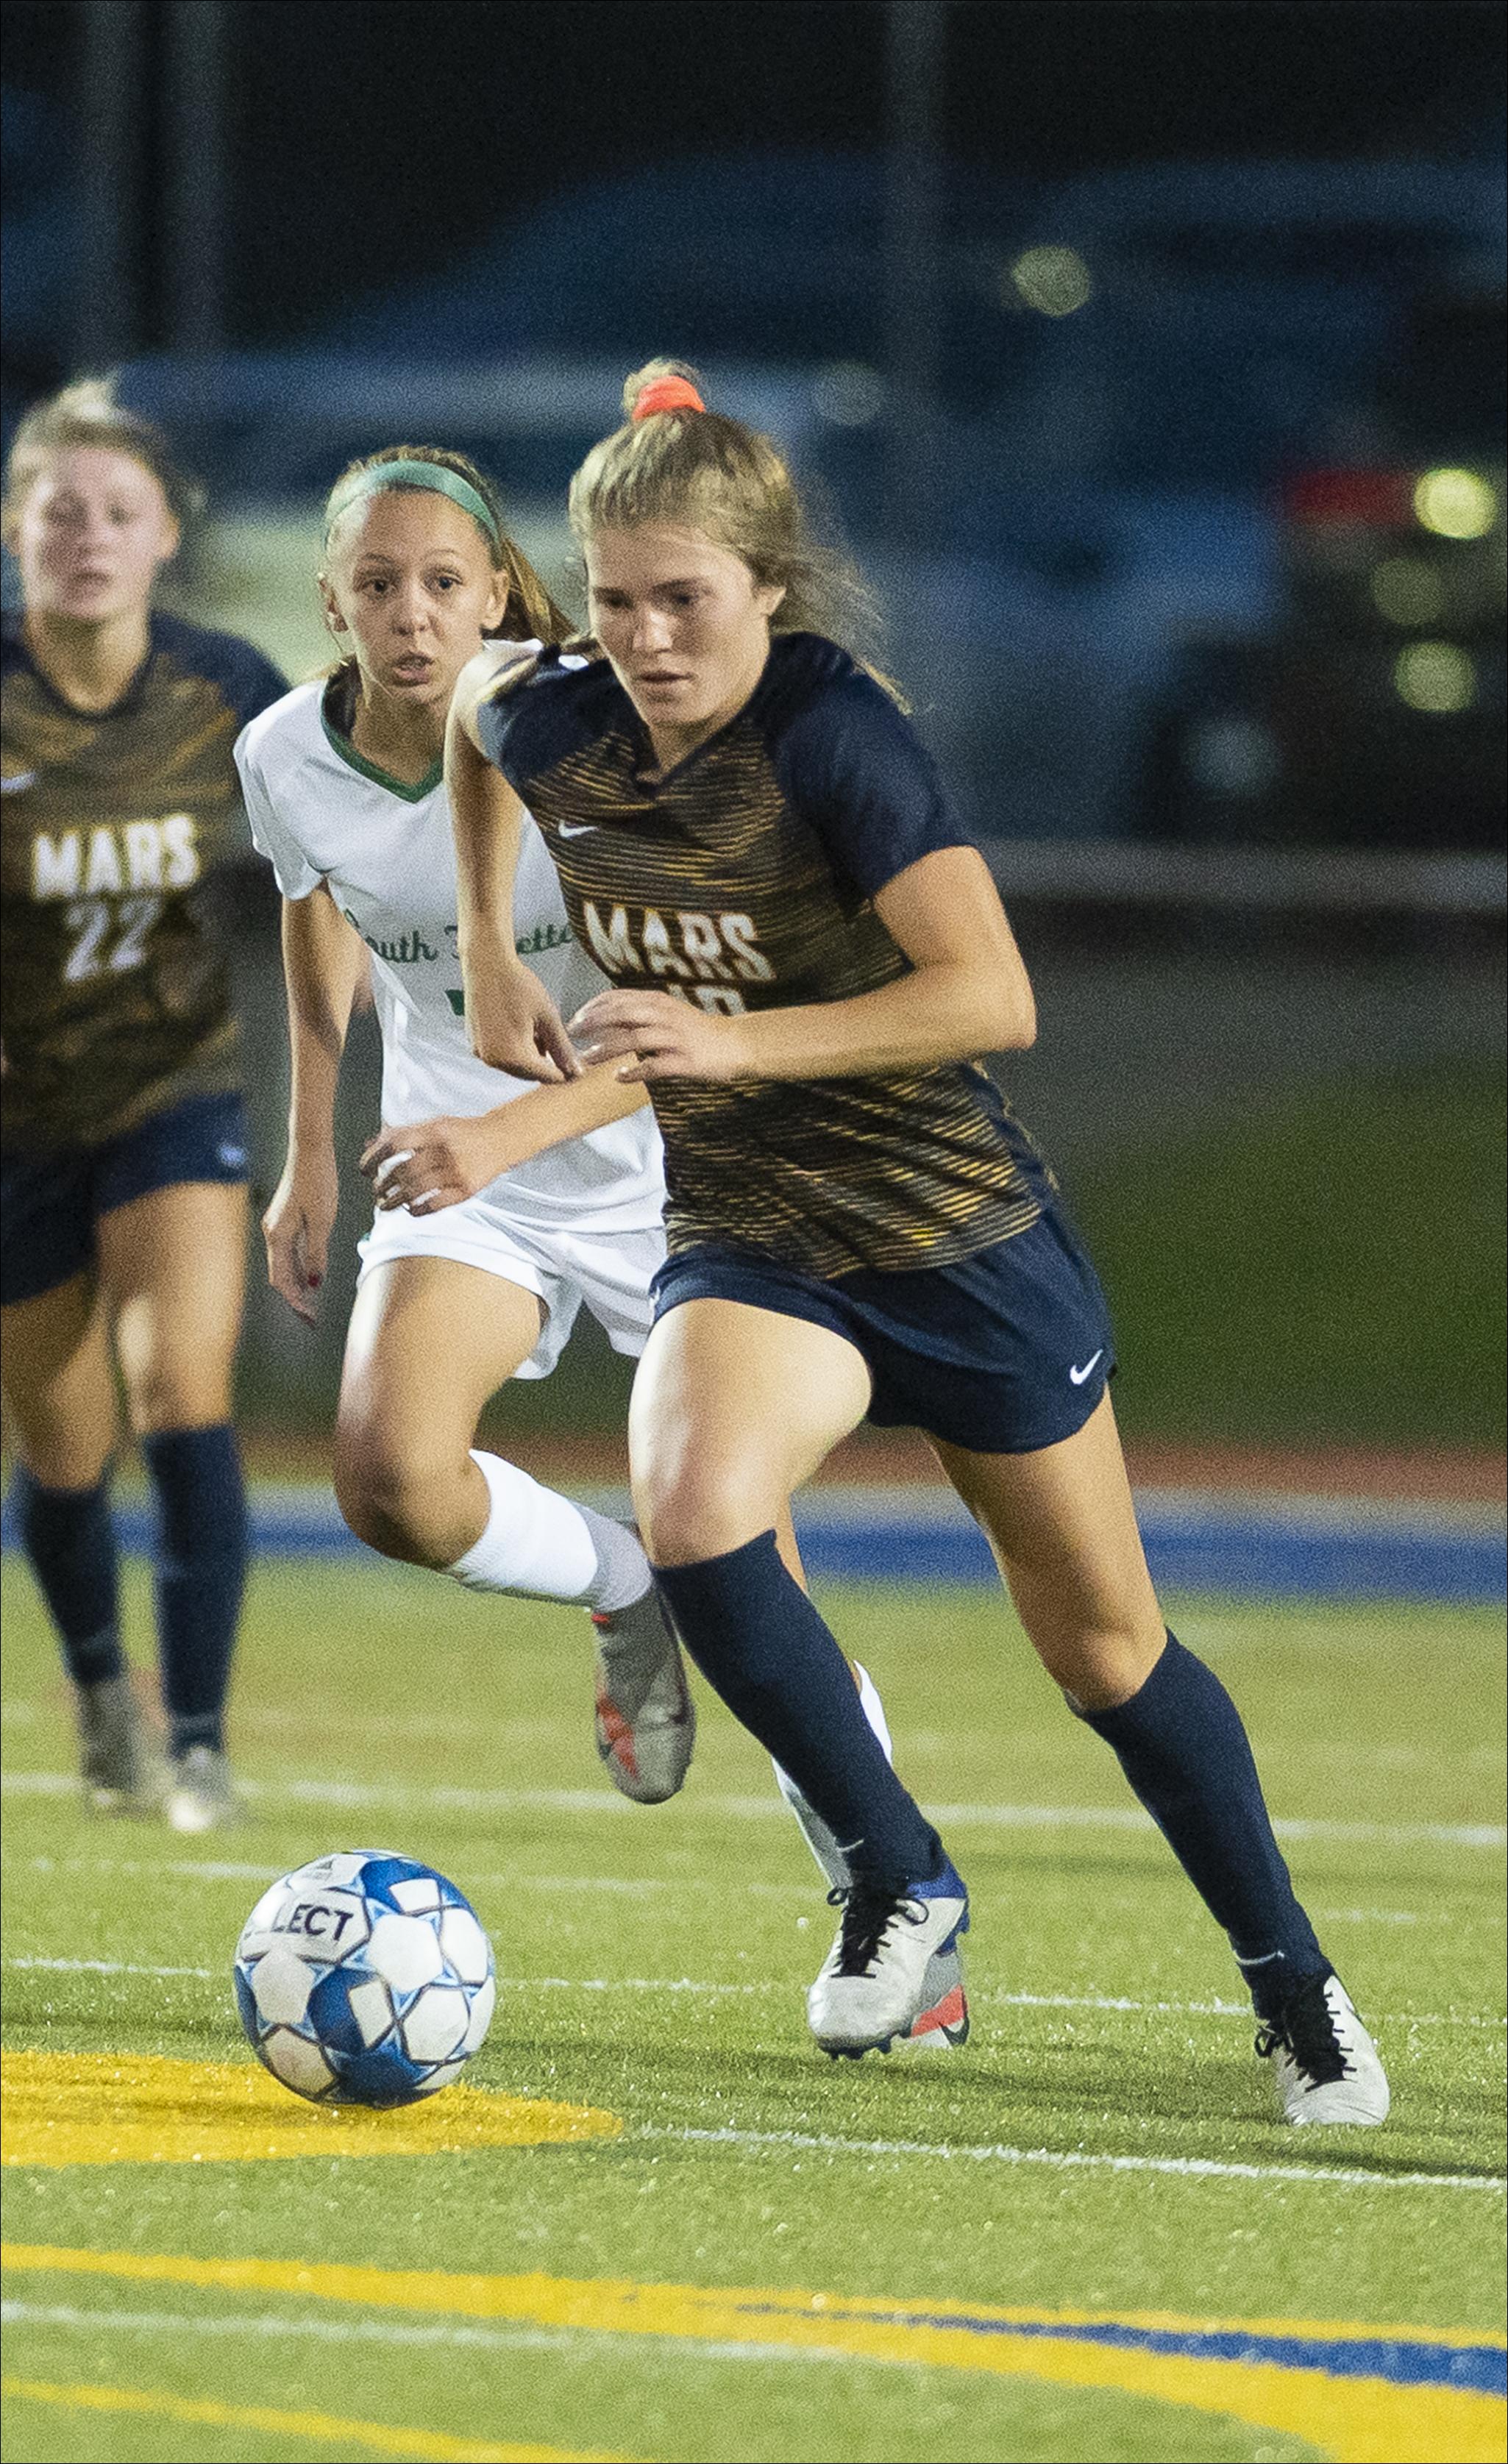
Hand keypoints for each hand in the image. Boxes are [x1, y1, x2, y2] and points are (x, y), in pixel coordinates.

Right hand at [262, 1157, 339, 1325]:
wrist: (310, 1150)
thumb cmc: (318, 1182)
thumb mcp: (322, 1221)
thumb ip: (316, 1253)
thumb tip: (314, 1283)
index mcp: (278, 1236)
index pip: (282, 1279)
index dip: (295, 1302)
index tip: (309, 1319)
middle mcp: (272, 1233)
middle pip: (280, 1275)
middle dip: (294, 1298)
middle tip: (311, 1318)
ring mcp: (276, 1225)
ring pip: (283, 1264)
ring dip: (296, 1284)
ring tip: (312, 1303)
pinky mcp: (284, 1218)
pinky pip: (288, 1251)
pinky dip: (297, 1267)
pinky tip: (310, 1275)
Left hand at [360, 1112, 517, 1214]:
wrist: (502, 1138)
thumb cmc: (461, 1132)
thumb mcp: (433, 1124)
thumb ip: (402, 1133)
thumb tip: (369, 1144)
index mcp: (433, 1130)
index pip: (395, 1144)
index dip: (374, 1158)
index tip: (364, 1170)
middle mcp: (444, 1150)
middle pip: (403, 1171)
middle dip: (383, 1184)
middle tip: (376, 1190)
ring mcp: (456, 1171)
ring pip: (417, 1190)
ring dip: (395, 1201)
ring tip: (384, 1205)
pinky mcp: (467, 1189)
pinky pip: (437, 1205)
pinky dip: (419, 1210)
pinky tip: (411, 1210)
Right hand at [463, 957, 578, 1082]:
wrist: (487, 964)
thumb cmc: (519, 985)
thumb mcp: (548, 1018)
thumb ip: (562, 1049)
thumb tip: (576, 1073)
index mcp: (513, 1055)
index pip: (546, 1076)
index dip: (564, 1072)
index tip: (576, 1065)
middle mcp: (493, 1060)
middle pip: (529, 1073)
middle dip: (544, 1061)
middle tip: (551, 1034)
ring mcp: (481, 1052)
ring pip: (515, 1066)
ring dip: (529, 1054)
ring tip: (534, 1025)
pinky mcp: (474, 1044)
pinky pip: (500, 1055)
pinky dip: (513, 1047)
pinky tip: (519, 1024)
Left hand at [570, 988, 748, 1082]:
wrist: (737, 1044)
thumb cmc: (699, 1031)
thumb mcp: (670, 1013)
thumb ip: (642, 1012)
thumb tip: (608, 1016)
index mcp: (659, 1002)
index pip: (619, 997)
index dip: (594, 1006)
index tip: (575, 1017)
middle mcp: (665, 1016)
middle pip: (622, 1014)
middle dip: (593, 1024)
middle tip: (572, 1035)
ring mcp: (675, 1038)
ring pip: (635, 1039)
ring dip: (608, 1049)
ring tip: (588, 1059)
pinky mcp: (685, 1061)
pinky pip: (655, 1066)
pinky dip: (635, 1072)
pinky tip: (620, 1078)